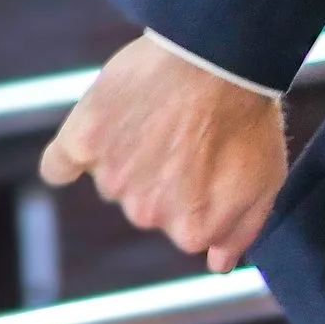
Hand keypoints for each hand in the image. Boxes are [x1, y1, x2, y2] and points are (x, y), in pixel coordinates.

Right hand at [42, 33, 289, 270]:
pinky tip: (86, 143)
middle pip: (144, 201)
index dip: (197, 188)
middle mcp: (146, 214)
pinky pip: (59, 164)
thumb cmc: (248, 118)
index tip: (208, 157)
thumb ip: (240, 230)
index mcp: (190, 230)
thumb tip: (216, 265)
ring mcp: (111, 178)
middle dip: (162, 173)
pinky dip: (68, 158)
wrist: (219, 57)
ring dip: (127, 153)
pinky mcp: (82, 141)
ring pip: (110, 178)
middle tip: (184, 133)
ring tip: (158, 116)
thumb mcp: (265, 180)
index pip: (183, 224)